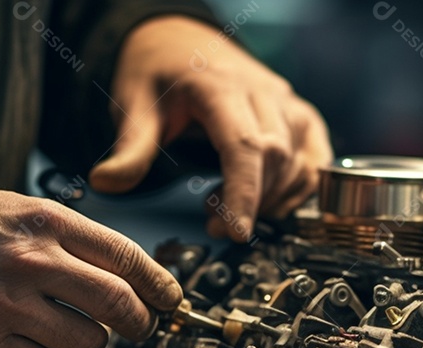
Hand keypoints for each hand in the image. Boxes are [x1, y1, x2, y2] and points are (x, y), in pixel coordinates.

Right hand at [0, 183, 181, 347]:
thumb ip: (69, 237)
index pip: (126, 257)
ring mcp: (7, 304)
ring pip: (88, 344)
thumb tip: (124, 273)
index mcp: (46, 222)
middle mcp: (32, 261)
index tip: (170, 300)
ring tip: (69, 330)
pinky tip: (28, 342)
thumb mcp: (17, 207)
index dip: (160, 285)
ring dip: (90, 345)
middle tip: (139, 327)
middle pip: (120, 305)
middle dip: (141, 323)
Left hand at [89, 16, 333, 241]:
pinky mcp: (301, 116)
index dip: (244, 194)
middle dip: (250, 203)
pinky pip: (315, 162)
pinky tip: (268, 201)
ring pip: (298, 164)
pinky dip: (297, 190)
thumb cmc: (160, 72)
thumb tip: (106, 182)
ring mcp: (287, 104)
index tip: (234, 232)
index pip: (245, 146)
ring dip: (270, 200)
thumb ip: (130, 148)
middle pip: (276, 159)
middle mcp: (264, 92)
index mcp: (221, 87)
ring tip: (228, 205)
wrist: (181, 41)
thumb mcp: (134, 104)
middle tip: (213, 224)